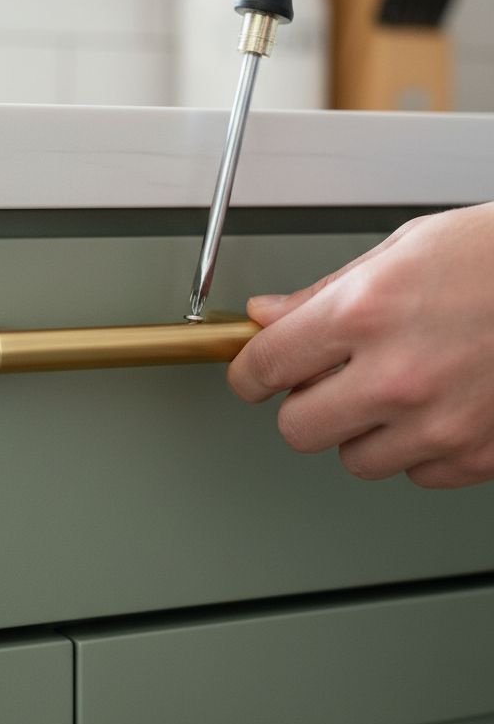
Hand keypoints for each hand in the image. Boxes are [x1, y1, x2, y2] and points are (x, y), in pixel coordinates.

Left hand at [227, 204, 493, 487]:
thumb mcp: (404, 250)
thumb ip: (326, 292)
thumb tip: (268, 315)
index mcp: (365, 312)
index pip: (265, 367)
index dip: (251, 372)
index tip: (255, 373)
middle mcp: (396, 376)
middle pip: (297, 429)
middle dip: (304, 404)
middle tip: (329, 379)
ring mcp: (439, 424)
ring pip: (355, 459)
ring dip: (364, 429)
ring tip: (401, 385)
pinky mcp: (478, 455)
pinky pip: (417, 473)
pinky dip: (420, 447)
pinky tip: (443, 403)